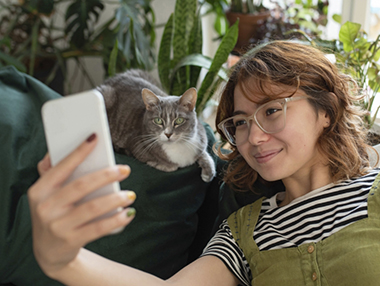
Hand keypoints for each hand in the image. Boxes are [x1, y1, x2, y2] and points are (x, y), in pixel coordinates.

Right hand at [28, 134, 135, 277]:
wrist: (48, 252)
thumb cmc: (54, 214)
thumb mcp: (46, 195)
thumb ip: (52, 173)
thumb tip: (57, 149)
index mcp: (40, 190)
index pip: (61, 167)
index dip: (79, 151)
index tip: (95, 137)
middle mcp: (46, 207)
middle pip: (81, 186)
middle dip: (106, 175)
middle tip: (125, 169)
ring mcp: (58, 226)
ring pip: (92, 207)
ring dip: (115, 199)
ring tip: (130, 194)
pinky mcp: (71, 240)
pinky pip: (98, 228)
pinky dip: (116, 220)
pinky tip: (128, 213)